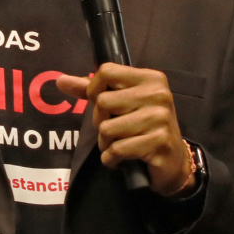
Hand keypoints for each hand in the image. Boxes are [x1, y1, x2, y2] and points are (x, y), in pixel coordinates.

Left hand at [57, 64, 193, 195]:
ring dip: (106, 144)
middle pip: (103, 102)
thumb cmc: (144, 128)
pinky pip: (116, 150)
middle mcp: (158, 94)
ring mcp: (160, 118)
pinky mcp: (158, 141)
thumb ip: (92, 91)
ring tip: (121, 145)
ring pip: (106, 129)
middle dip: (100, 122)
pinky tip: (123, 159)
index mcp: (150, 78)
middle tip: (115, 130)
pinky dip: (112, 159)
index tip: (102, 105)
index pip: (106, 72)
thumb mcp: (123, 104)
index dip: (94, 90)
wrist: (174, 161)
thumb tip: (60, 80)